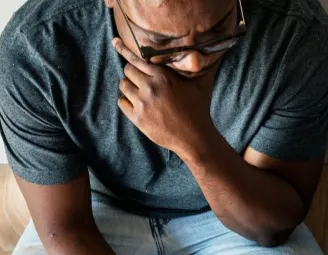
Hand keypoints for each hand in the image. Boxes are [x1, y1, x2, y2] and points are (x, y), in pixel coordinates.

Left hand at [113, 38, 216, 155]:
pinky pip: (121, 102)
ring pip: (123, 86)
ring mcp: (142, 103)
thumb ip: (199, 66)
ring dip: (129, 88)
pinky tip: (137, 105)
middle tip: (141, 80)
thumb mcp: (200, 84)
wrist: (194, 138)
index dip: (125, 50)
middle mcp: (151, 87)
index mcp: (164, 76)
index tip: (115, 42)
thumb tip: (212, 50)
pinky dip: (126, 102)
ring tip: (140, 93)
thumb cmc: (198, 109)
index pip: (137, 59)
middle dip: (132, 73)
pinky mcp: (137, 118)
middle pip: (127, 70)